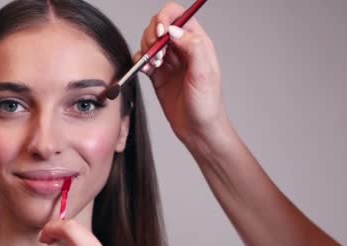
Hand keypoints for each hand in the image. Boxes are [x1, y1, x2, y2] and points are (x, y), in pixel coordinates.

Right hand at [139, 2, 227, 145]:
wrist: (197, 129)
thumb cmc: (206, 105)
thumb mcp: (204, 74)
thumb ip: (193, 47)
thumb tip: (174, 31)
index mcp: (197, 42)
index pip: (178, 15)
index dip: (165, 19)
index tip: (159, 35)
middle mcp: (182, 48)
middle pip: (159, 25)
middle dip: (152, 37)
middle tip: (158, 57)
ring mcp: (169, 60)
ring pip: (149, 41)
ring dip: (146, 50)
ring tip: (155, 66)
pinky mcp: (157, 73)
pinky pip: (142, 58)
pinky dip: (140, 62)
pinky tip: (147, 72)